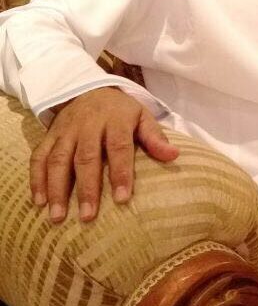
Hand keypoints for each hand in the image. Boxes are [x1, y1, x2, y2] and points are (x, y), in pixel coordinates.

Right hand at [30, 87, 178, 222]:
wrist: (90, 89)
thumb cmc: (121, 111)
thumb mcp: (142, 116)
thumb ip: (155, 137)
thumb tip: (173, 156)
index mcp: (115, 120)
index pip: (119, 147)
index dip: (121, 173)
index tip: (122, 198)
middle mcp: (88, 125)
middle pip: (86, 157)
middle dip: (86, 188)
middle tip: (88, 216)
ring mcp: (66, 130)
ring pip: (59, 159)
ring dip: (56, 188)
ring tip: (58, 216)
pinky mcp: (49, 135)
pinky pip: (39, 157)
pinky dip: (36, 179)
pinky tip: (39, 202)